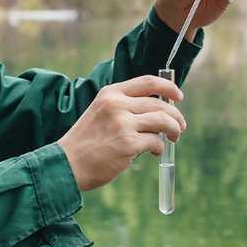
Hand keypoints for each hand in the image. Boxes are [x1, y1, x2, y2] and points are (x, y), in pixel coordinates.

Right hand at [56, 75, 186, 190]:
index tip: (178, 96)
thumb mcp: (100, 113)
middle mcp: (117, 105)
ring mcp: (123, 124)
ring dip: (173, 130)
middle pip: (159, 104)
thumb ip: (124, 107)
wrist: (67, 164)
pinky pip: (155, 142)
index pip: (147, 82)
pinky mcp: (128, 144)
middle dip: (175, 116)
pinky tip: (153, 152)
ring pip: (162, 121)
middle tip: (179, 127)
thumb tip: (159, 110)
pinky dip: (159, 147)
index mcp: (110, 94)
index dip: (168, 87)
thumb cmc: (86, 142)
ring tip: (173, 138)